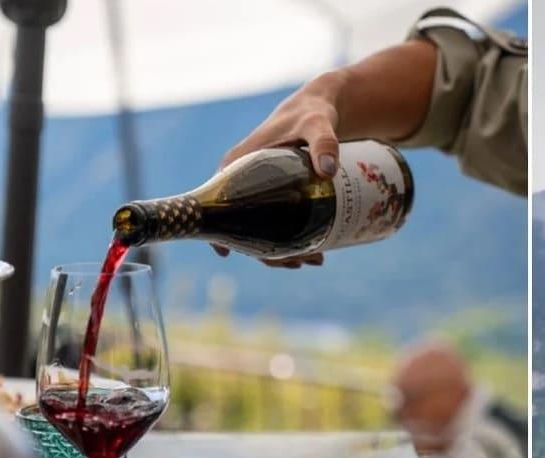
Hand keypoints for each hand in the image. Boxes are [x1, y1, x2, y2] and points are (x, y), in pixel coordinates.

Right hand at [210, 73, 346, 264]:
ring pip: (262, 230)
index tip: (230, 253)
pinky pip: (276, 224)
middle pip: (243, 226)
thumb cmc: (312, 114)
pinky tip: (315, 252)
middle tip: (303, 261)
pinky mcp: (274, 195)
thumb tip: (328, 171)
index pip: (216, 205)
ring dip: (283, 252)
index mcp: (236, 166)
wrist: (321, 109)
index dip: (221, 232)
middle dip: (268, 252)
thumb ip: (324, 143)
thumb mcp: (317, 125)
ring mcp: (258, 191)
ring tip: (317, 260)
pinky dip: (291, 241)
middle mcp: (241, 182)